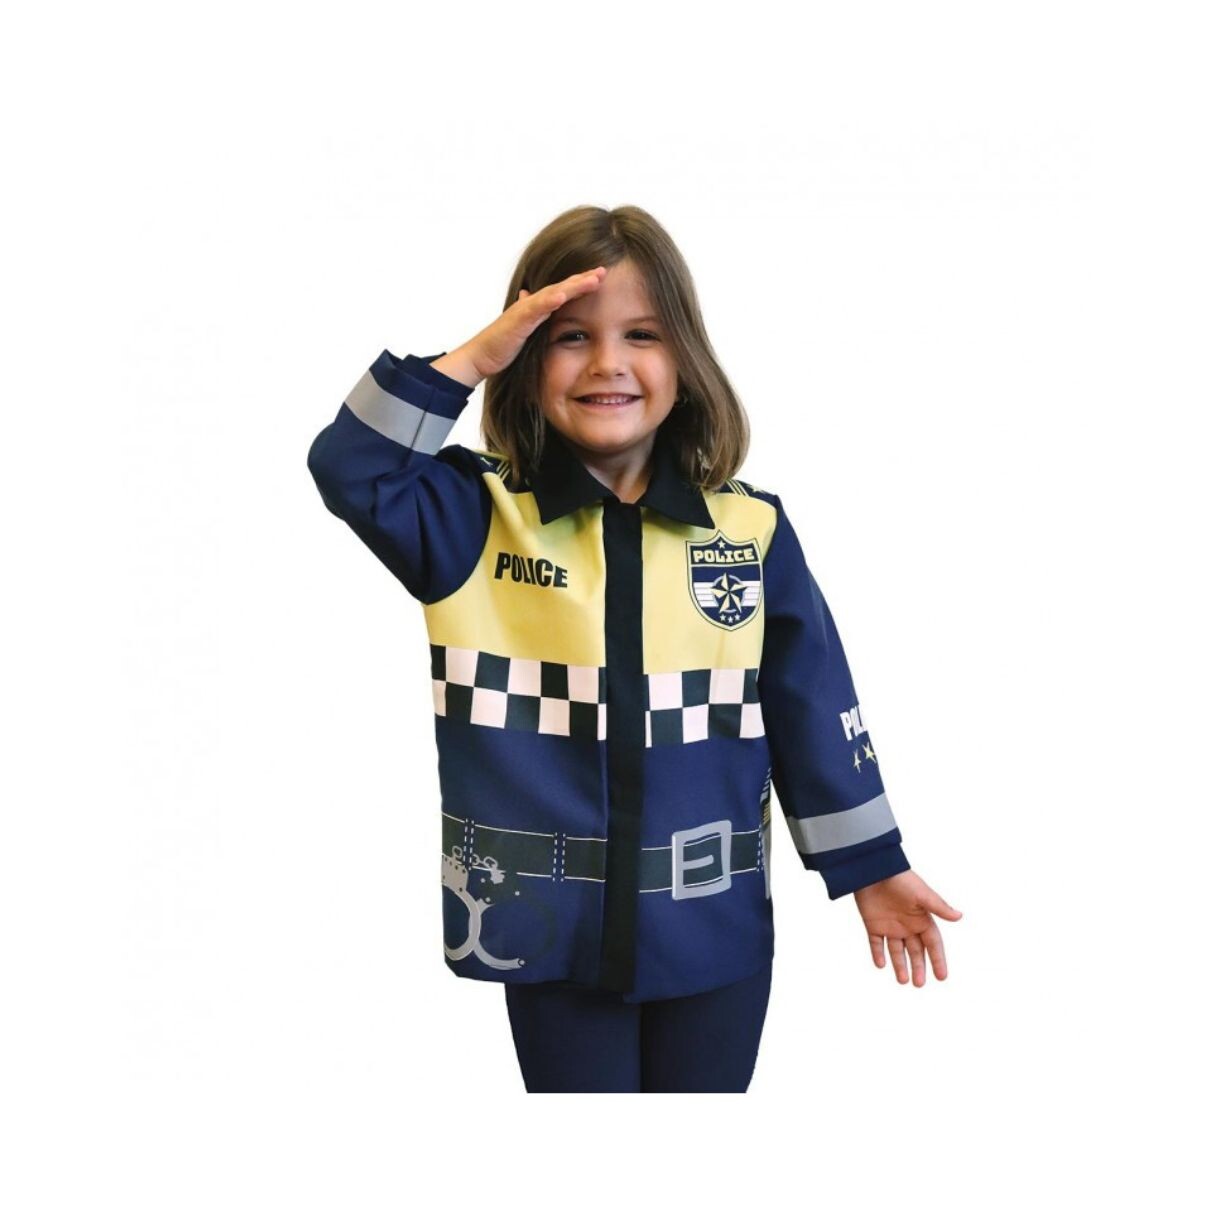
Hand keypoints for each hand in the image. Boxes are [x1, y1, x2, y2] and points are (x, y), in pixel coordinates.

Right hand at [464, 266, 607, 381]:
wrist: (482, 356)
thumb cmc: (504, 345)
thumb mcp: (527, 332)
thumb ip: (536, 318)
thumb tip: (538, 301)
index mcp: (538, 307)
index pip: (564, 292)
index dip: (582, 284)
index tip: (601, 277)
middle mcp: (532, 303)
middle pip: (562, 287)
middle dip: (583, 278)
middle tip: (604, 270)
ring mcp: (525, 309)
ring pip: (553, 292)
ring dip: (574, 285)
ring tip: (593, 278)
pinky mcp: (518, 319)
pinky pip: (536, 308)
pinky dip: (550, 300)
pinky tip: (563, 295)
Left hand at [853, 870, 961, 985]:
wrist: (874, 869)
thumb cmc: (901, 879)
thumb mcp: (922, 894)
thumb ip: (939, 907)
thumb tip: (959, 916)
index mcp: (921, 919)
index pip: (933, 944)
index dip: (937, 960)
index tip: (942, 977)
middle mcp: (907, 925)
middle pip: (915, 951)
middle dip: (919, 967)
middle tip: (919, 985)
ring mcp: (890, 926)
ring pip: (897, 951)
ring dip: (900, 966)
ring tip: (903, 981)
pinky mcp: (873, 924)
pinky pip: (876, 943)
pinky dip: (878, 954)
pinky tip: (881, 965)